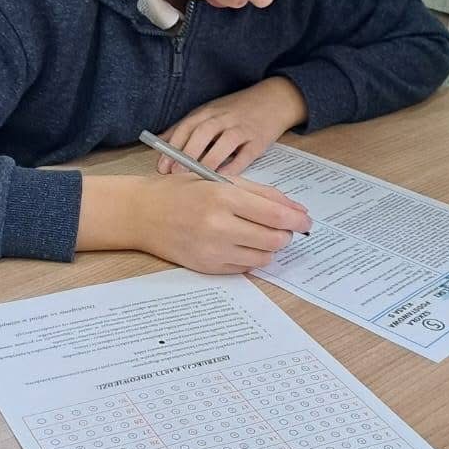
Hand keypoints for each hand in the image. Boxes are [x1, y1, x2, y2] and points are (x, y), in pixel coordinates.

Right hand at [135, 171, 310, 273]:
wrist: (143, 214)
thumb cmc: (182, 192)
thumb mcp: (220, 180)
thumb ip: (261, 193)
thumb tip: (296, 210)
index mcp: (223, 197)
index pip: (276, 215)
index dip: (298, 220)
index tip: (306, 221)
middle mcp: (219, 225)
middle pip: (274, 239)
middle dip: (286, 235)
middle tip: (284, 229)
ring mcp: (212, 250)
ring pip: (263, 257)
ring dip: (270, 247)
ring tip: (259, 235)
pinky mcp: (207, 267)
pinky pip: (245, 268)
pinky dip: (251, 257)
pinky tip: (241, 244)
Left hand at [156, 78, 307, 177]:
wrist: (274, 99)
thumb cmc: (235, 110)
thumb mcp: (208, 111)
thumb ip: (185, 127)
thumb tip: (158, 142)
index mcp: (208, 111)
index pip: (186, 126)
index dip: (172, 146)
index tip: (162, 165)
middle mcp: (224, 117)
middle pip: (202, 132)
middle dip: (187, 153)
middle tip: (176, 174)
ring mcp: (242, 128)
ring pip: (224, 142)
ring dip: (209, 160)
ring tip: (197, 178)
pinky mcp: (259, 140)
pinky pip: (245, 154)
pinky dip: (234, 166)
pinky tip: (223, 179)